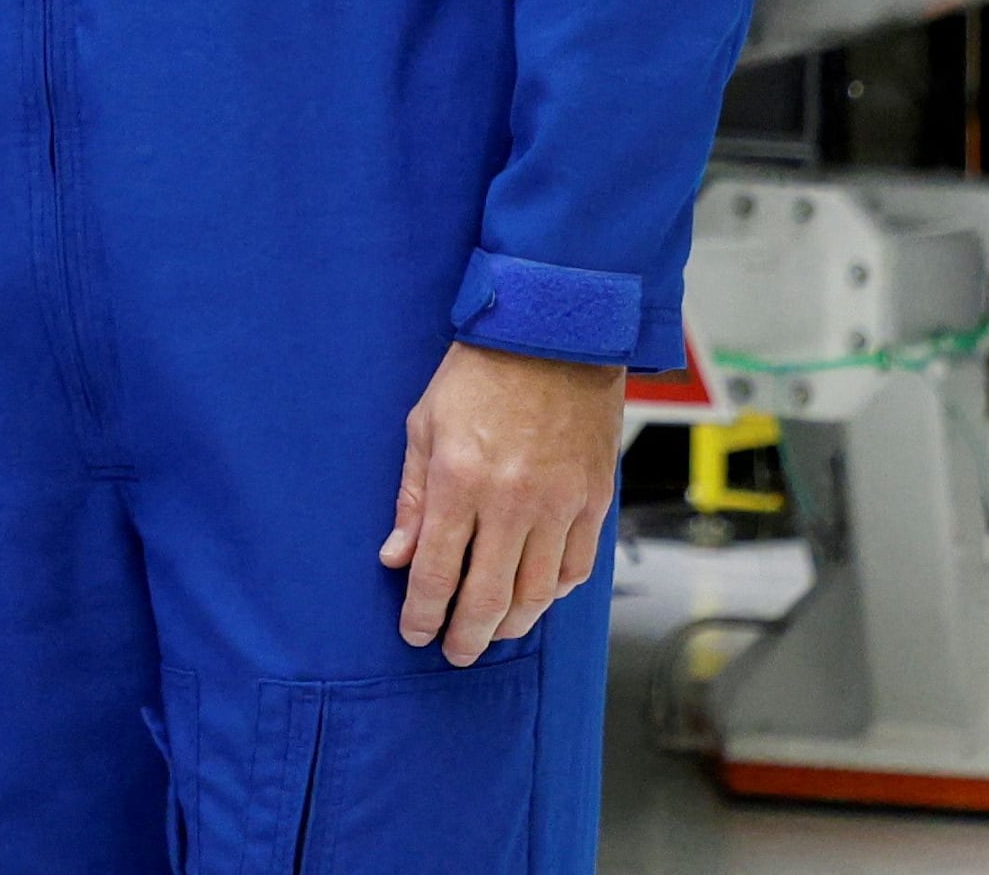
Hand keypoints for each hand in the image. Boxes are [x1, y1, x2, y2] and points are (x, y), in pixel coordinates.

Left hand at [380, 340, 624, 663]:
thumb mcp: (424, 425)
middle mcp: (511, 502)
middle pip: (488, 597)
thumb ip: (412, 499)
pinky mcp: (593, 501)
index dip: (423, 613)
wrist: (554, 336)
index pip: (438, 571)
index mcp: (459, 481)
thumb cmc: (480, 374)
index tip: (415, 633)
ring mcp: (558, 505)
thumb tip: (396, 557)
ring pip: (537, 594)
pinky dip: (554, 594)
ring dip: (511, 624)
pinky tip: (535, 598)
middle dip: (466, 636)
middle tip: (454, 653)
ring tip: (491, 632)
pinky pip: (576, 569)